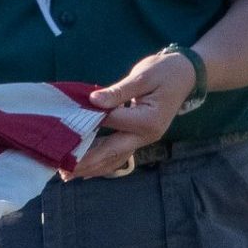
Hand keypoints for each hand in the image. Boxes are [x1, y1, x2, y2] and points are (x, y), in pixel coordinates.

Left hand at [65, 50, 197, 179]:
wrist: (185, 75)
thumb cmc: (164, 71)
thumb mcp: (142, 76)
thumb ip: (118, 91)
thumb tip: (94, 100)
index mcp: (148, 120)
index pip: (112, 122)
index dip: (88, 122)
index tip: (63, 129)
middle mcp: (147, 135)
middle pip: (112, 152)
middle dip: (87, 162)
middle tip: (63, 172)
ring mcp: (144, 139)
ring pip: (115, 158)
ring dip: (92, 167)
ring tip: (68, 175)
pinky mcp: (139, 137)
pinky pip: (119, 154)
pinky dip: (102, 162)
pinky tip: (87, 168)